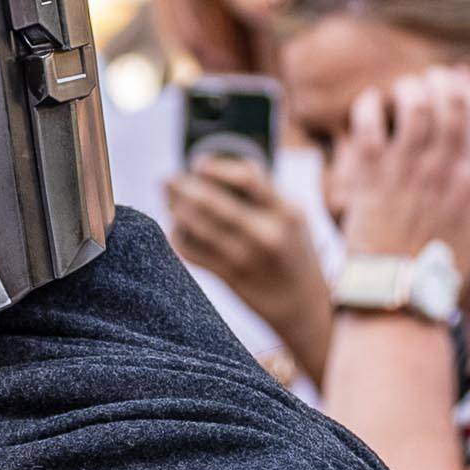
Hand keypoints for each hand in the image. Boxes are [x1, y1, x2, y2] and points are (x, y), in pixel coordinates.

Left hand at [164, 155, 328, 334]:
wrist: (302, 305)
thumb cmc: (294, 253)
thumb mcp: (294, 219)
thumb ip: (264, 196)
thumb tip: (217, 171)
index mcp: (286, 212)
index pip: (248, 177)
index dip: (217, 167)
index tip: (198, 163)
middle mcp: (267, 233)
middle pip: (214, 202)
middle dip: (184, 186)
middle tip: (167, 179)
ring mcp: (246, 257)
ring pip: (199, 227)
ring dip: (177, 210)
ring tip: (168, 202)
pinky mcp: (230, 276)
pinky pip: (194, 252)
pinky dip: (179, 238)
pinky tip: (176, 230)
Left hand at [330, 65, 469, 274]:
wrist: (395, 298)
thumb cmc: (438, 273)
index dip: (469, 90)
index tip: (459, 78)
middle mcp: (442, 171)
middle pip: (449, 104)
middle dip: (441, 82)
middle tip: (429, 79)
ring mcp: (406, 172)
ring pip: (414, 106)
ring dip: (409, 89)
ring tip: (402, 91)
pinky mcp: (369, 177)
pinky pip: (369, 123)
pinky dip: (370, 106)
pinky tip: (370, 106)